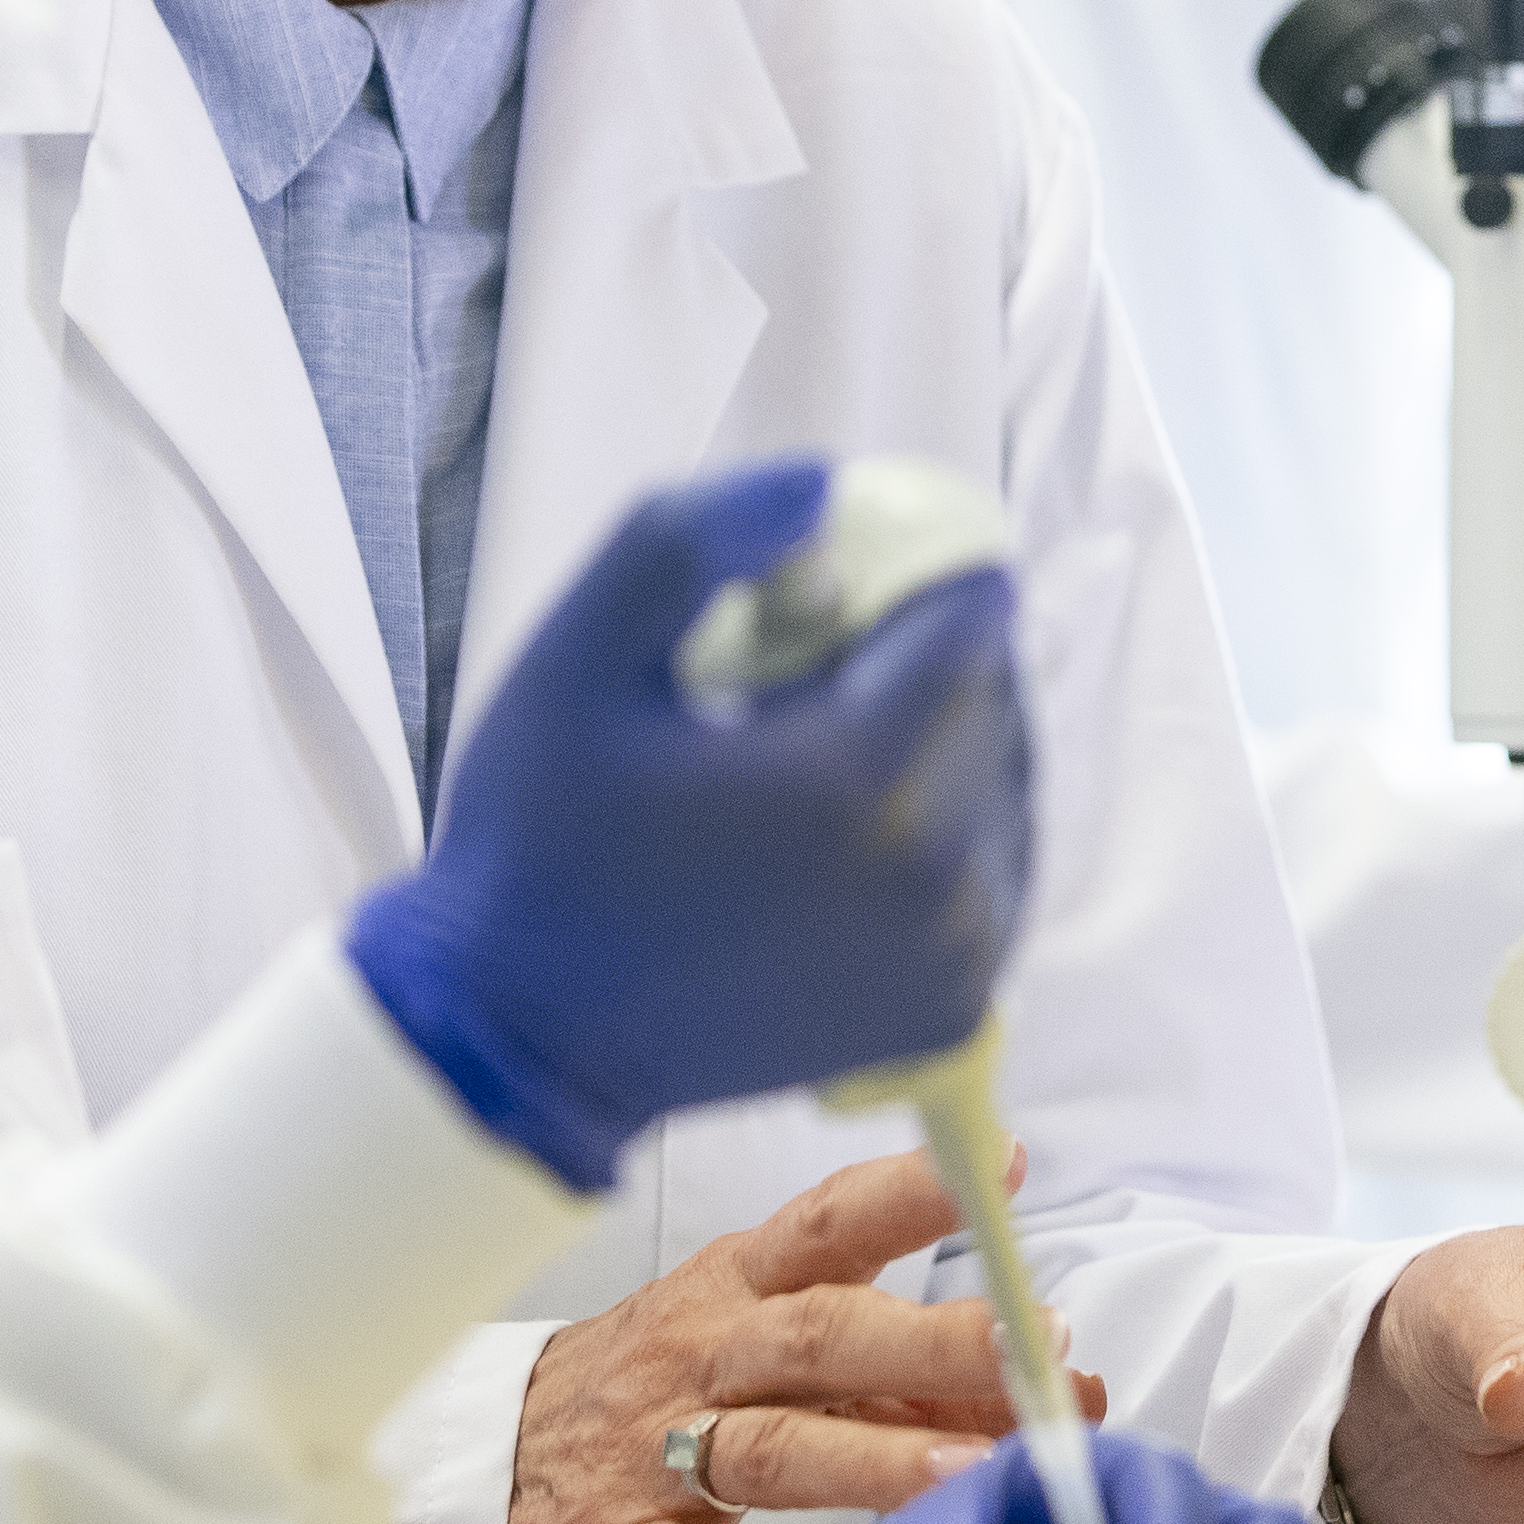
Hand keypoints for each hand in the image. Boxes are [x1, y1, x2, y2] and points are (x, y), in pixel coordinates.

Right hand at [353, 461, 1029, 1188]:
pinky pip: (993, 874)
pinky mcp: (951, 1010)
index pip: (969, 618)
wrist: (523, 1039)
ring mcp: (955, 954)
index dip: (906, 581)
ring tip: (807, 762)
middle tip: (800, 680)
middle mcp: (934, 874)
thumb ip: (690, 541)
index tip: (825, 598)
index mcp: (858, 780)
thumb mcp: (575, 658)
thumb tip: (823, 484)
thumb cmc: (538, 843)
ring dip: (936, 749)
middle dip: (920, 663)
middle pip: (992, 699)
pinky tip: (842, 835)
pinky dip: (941, 837)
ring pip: (1001, 785)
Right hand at [508, 1144, 1110, 1523]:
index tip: (996, 1166)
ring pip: (773, 1449)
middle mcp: (702, 1359)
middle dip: (929, 1342)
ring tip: (973, 1473)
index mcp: (737, 1289)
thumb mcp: (760, 1345)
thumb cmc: (659, 1389)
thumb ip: (894, 1366)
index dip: (909, 1192)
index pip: (826, 1224)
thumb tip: (1049, 1383)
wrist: (491, 1464)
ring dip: (877, 1459)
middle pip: (820, 1336)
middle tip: (1030, 1349)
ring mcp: (657, 1456)